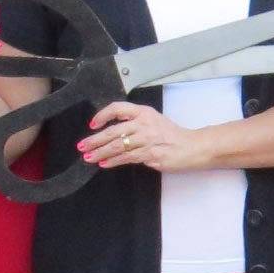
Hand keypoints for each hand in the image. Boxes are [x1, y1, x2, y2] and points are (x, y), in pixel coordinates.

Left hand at [78, 101, 198, 172]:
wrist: (192, 147)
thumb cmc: (172, 135)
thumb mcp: (153, 121)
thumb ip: (135, 124)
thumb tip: (112, 134)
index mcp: (144, 112)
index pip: (118, 108)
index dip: (103, 115)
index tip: (93, 124)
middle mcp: (144, 123)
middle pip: (113, 131)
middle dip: (95, 139)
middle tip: (82, 146)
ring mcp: (146, 139)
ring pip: (117, 146)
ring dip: (100, 153)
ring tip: (88, 157)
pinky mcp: (149, 154)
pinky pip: (126, 158)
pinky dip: (113, 161)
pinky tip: (104, 164)